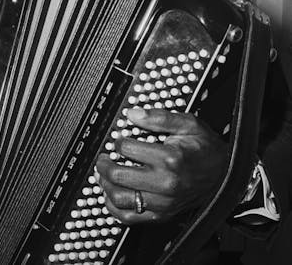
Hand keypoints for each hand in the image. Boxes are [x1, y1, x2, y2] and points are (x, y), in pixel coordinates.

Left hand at [95, 107, 227, 224]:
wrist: (228, 176)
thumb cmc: (206, 150)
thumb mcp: (188, 124)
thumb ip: (159, 117)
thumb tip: (133, 114)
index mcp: (170, 158)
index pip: (126, 149)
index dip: (117, 142)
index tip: (118, 140)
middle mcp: (165, 183)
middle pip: (118, 176)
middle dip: (104, 164)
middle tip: (103, 158)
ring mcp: (163, 202)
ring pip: (120, 199)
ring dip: (105, 186)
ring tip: (104, 175)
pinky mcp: (163, 215)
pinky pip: (130, 218)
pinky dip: (114, 207)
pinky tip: (112, 195)